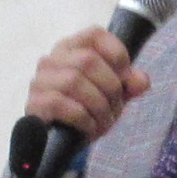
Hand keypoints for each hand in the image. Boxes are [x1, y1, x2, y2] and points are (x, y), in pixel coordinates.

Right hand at [24, 28, 148, 146]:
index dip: (116, 53)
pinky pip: (60, 104)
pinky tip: (89, 127)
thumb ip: (128, 85)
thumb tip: (141, 81)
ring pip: (74, 81)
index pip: (94, 35)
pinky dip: (82, 117)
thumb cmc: (85, 110)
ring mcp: (40, 81)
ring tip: (105, 120)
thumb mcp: (111, 96)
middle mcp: (52, 59)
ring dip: (98, 105)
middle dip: (110, 87)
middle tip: (116, 108)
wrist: (58, 142)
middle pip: (88, 60)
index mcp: (71, 48)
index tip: (125, 76)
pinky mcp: (35, 103)